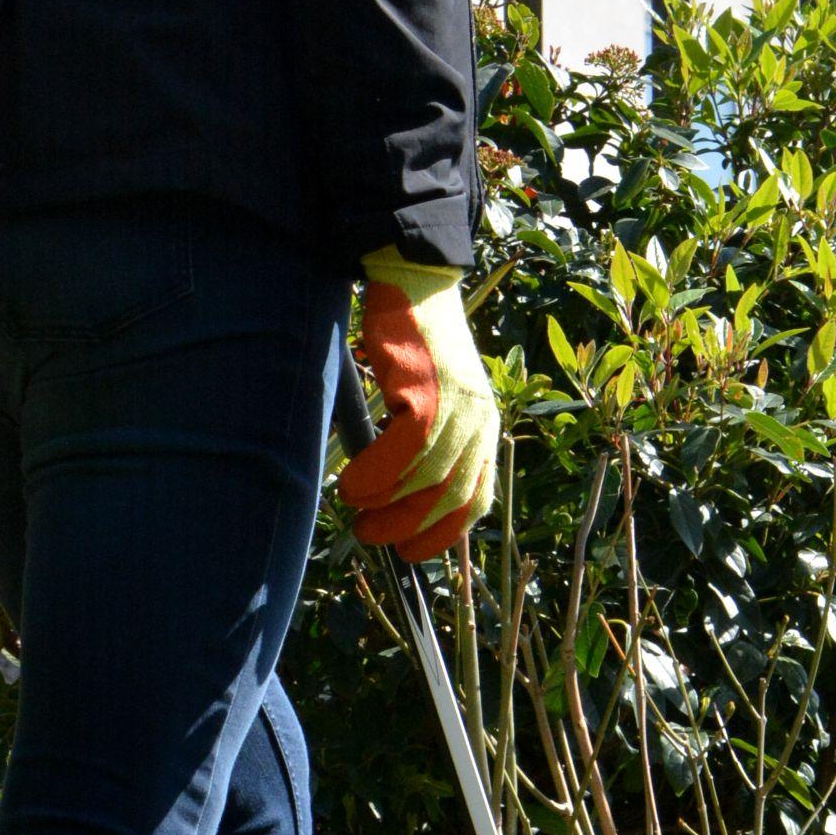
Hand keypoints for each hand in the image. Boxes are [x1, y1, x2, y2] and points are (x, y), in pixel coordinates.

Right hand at [336, 257, 497, 561]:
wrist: (416, 282)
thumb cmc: (415, 343)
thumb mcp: (434, 397)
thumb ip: (427, 441)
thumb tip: (390, 497)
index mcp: (483, 429)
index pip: (475, 499)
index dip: (442, 533)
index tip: (409, 552)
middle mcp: (479, 422)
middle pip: (450, 496)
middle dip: (409, 528)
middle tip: (370, 537)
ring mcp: (458, 406)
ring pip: (427, 477)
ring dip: (385, 504)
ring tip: (353, 510)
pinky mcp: (430, 389)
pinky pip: (407, 448)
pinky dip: (377, 475)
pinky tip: (352, 485)